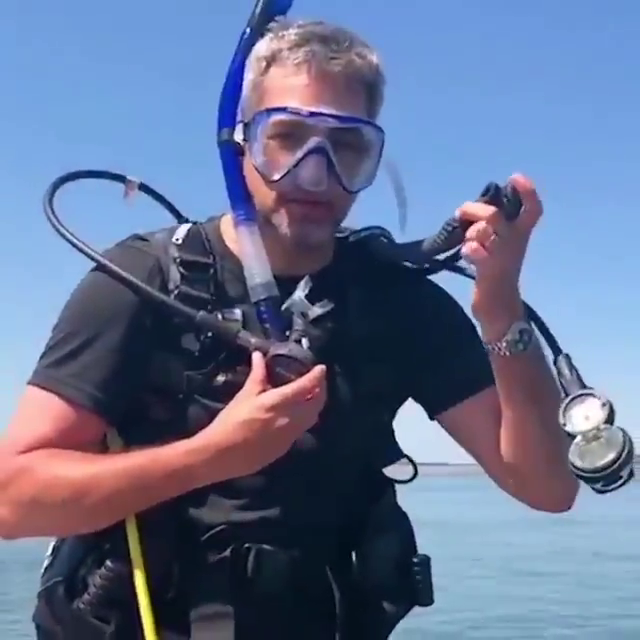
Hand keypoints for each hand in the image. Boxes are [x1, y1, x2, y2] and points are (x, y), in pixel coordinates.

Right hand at [195, 351, 326, 477]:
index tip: (321, 368)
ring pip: (312, 418)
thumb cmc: (231, 422)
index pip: (307, 386)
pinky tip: (296, 414)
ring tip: (310, 396)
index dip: (317, 376)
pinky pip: (302, 429)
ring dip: (314, 405)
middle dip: (321, 391)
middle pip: (316, 403)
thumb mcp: (245, 395)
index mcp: (280, 403)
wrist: (221, 455)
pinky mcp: (286, 447)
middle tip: (318, 381)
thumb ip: (257, 375)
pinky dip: (305, 418)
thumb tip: (259, 356)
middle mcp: (291, 419)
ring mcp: (290, 435)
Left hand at [456, 173, 541, 327]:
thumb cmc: (497, 272)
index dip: (527, 192)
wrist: (500, 307)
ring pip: (483, 231)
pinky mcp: (488, 272)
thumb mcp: (500, 246)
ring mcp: (501, 258)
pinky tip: (467, 255)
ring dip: (470, 233)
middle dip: (474, 210)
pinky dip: (469, 249)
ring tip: (468, 243)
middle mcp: (514, 244)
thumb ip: (493, 226)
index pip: (533, 210)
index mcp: (521, 236)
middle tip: (460, 213)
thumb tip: (476, 206)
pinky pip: (475, 251)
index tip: (515, 176)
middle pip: (495, 216)